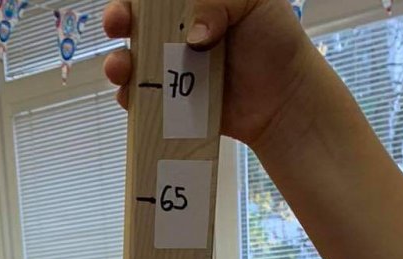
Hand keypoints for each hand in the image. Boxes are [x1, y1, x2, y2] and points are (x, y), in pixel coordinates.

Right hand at [103, 0, 313, 148]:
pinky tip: (132, 97)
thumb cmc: (275, 41)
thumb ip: (220, 3)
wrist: (284, 99)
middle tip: (118, 24)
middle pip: (135, 21)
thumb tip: (194, 35)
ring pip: (132, 60)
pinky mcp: (172, 103)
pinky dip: (132, 99)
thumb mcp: (255, 2)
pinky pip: (143, 100)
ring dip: (118, 61)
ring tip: (121, 68)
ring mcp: (173, 67)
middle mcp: (178, 30)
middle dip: (118, 18)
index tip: (131, 2)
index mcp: (195, 2)